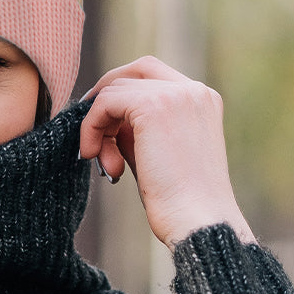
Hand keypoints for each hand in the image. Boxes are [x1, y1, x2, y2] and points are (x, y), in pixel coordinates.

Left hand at [79, 57, 254, 249]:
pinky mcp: (154, 106)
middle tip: (91, 131)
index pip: (153, 75)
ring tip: (106, 164)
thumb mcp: (156, 152)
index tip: (104, 124)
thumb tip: (104, 117)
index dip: (121, 93)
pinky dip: (91, 127)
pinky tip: (93, 155)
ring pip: (114, 90)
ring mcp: (176, 95)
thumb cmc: (179, 200)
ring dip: (99, 126)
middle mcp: (194, 91)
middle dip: (106, 98)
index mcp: (202, 100)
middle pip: (134, 71)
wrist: (197, 222)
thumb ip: (135, 128)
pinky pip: (105, 103)